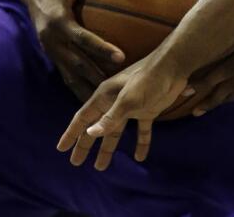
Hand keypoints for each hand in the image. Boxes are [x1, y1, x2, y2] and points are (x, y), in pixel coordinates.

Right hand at [22, 0, 125, 100]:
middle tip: (120, 88)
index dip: (101, 48)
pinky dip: (79, 86)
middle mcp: (51, 39)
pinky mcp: (51, 54)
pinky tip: (94, 99)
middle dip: (98, 77)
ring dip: (88, 88)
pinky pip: (67, 74)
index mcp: (57, 20)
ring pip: (71, 75)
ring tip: (108, 103)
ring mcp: (50, 49)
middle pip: (77, 64)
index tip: (121, 57)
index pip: (82, 38)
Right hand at [57, 51, 190, 170]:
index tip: (61, 149)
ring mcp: (131, 108)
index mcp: (105, 97)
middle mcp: (114, 103)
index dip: (71, 133)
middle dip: (85, 145)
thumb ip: (110, 117)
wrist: (173, 66)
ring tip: (100, 166)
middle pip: (96, 128)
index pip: (83, 118)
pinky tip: (139, 156)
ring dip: (108, 148)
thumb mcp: (128, 99)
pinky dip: (140, 143)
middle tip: (75, 163)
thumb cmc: (148, 79)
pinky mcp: (147, 110)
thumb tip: (90, 134)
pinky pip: (141, 131)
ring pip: (116, 132)